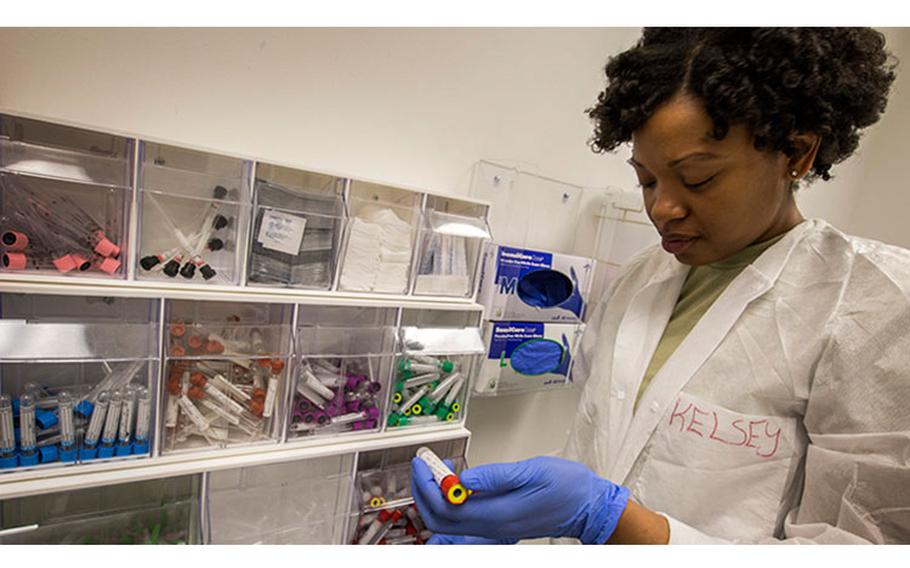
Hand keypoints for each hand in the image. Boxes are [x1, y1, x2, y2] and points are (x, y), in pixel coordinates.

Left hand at [411, 456, 629, 543]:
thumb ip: (496, 476)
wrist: (589, 507)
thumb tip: (464, 478)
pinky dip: (450, 502)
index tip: (423, 464)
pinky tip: (453, 483)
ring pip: (449, 522)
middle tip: (420, 467)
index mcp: (498, 514)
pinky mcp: (499, 523)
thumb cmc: (568, 488)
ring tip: (433, 472)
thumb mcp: (533, 471)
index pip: (448, 508)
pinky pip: (463, 520)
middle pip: (441, 520)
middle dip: (424, 493)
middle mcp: (493, 526)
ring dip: (434, 498)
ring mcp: (495, 527)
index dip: (428, 487)